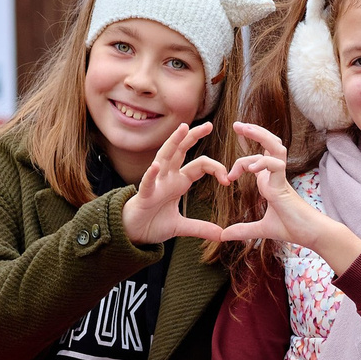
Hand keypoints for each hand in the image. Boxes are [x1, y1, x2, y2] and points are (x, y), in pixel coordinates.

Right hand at [117, 122, 230, 244]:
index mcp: (178, 182)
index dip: (216, 169)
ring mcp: (156, 183)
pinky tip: (155, 166)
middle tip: (209, 125)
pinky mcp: (144, 195)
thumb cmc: (153, 224)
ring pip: (165, 157)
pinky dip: (151, 174)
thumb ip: (201, 228)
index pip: (200, 165)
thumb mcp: (182, 226)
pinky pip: (148, 182)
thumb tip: (222, 235)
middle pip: (181, 151)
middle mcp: (168, 177)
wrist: (133, 233)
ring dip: (173, 142)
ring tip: (182, 128)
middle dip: (193, 136)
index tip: (228, 180)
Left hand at [222, 123, 360, 272]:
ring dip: (260, 135)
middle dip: (254, 131)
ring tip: (244, 128)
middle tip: (237, 124)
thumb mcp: (261, 229)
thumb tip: (224, 236)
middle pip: (269, 143)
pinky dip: (263, 162)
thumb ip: (243, 230)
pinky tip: (251, 168)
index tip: (228, 179)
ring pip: (275, 146)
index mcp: (270, 180)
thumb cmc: (292, 229)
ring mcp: (281, 178)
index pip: (255, 159)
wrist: (311, 235)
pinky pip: (275, 164)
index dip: (239, 164)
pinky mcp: (284, 185)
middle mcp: (276, 175)